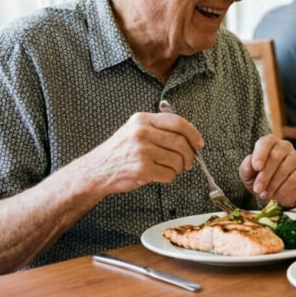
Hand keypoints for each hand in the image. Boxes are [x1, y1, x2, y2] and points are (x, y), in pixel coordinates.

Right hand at [84, 111, 200, 194]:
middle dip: (189, 155)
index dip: (193, 133)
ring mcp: (141, 151)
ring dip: (178, 168)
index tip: (199, 143)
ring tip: (169, 169)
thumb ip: (158, 129)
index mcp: (142, 119)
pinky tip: (160, 175)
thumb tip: (190, 138)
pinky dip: (169, 177)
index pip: (177, 122)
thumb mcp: (134, 131)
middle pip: (180, 142)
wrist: (96, 171)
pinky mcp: (141, 169)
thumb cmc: (119, 152)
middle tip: (189, 162)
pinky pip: (169, 174)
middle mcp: (141, 132)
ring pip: (177, 160)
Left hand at [239, 135, 295, 206]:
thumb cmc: (258, 178)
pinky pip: (294, 179)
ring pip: (285, 169)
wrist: (272, 191)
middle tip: (258, 189)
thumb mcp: (247, 174)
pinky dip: (283, 190)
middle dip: (265, 175)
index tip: (257, 167)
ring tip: (265, 195)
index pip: (265, 143)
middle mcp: (284, 146)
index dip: (261, 154)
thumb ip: (246, 168)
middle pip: (275, 157)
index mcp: (269, 142)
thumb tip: (251, 164)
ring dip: (273, 185)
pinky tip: (276, 196)